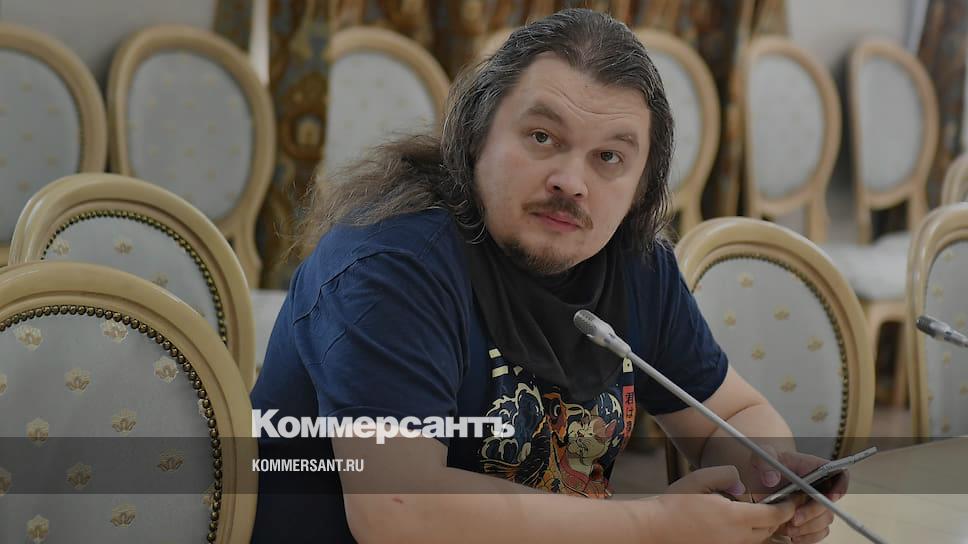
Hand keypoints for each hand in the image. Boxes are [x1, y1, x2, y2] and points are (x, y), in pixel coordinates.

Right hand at [654, 465, 795, 543]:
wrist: (655, 530)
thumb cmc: (674, 504)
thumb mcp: (700, 479)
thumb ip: (726, 475)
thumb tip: (742, 485)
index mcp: (735, 518)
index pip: (774, 515)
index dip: (787, 507)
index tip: (792, 499)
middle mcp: (737, 538)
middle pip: (770, 530)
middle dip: (777, 517)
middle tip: (778, 503)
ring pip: (758, 539)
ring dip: (763, 527)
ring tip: (760, 512)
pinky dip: (749, 535)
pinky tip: (738, 524)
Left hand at [750, 447, 849, 542]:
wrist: (757, 478)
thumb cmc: (764, 464)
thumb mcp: (760, 458)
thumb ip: (765, 465)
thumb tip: (771, 479)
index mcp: (814, 468)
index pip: (839, 475)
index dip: (840, 487)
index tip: (829, 498)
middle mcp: (818, 487)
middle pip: (830, 503)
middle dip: (813, 513)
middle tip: (794, 519)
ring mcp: (815, 504)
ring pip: (825, 520)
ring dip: (809, 527)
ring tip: (788, 528)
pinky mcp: (809, 518)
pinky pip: (818, 532)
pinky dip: (808, 536)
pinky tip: (793, 536)